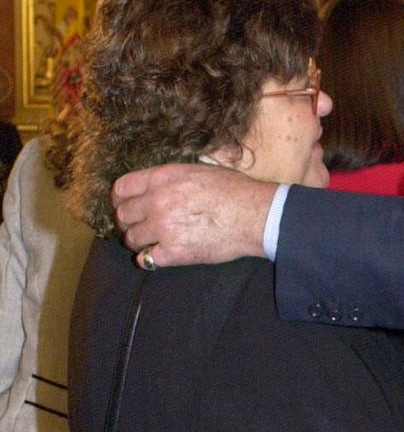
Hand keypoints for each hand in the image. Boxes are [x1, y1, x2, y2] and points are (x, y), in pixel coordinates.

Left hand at [112, 164, 275, 268]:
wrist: (255, 215)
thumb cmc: (235, 190)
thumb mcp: (198, 171)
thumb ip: (172, 178)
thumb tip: (160, 186)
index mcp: (162, 178)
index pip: (121, 188)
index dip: (120, 200)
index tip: (124, 206)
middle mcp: (157, 201)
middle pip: (123, 216)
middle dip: (129, 223)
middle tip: (140, 228)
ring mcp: (163, 227)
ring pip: (132, 239)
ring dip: (140, 242)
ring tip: (152, 242)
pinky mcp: (174, 252)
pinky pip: (147, 260)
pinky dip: (151, 259)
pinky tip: (160, 256)